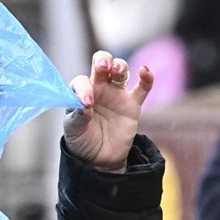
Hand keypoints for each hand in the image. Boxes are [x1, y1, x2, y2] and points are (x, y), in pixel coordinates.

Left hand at [64, 50, 153, 172]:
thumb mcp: (73, 131)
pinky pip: (142, 88)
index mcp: (81, 93)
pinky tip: (145, 71)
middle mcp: (99, 88)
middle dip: (103, 60)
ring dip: (120, 65)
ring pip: (121, 71)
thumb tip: (85, 105)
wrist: (100, 159)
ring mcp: (117, 95)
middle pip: (102, 63)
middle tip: (103, 67)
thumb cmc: (82, 141)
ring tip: (117, 71)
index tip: (87, 104)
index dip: (84, 89)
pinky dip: (146, 78)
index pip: (82, 81)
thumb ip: (77, 116)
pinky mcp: (132, 105)